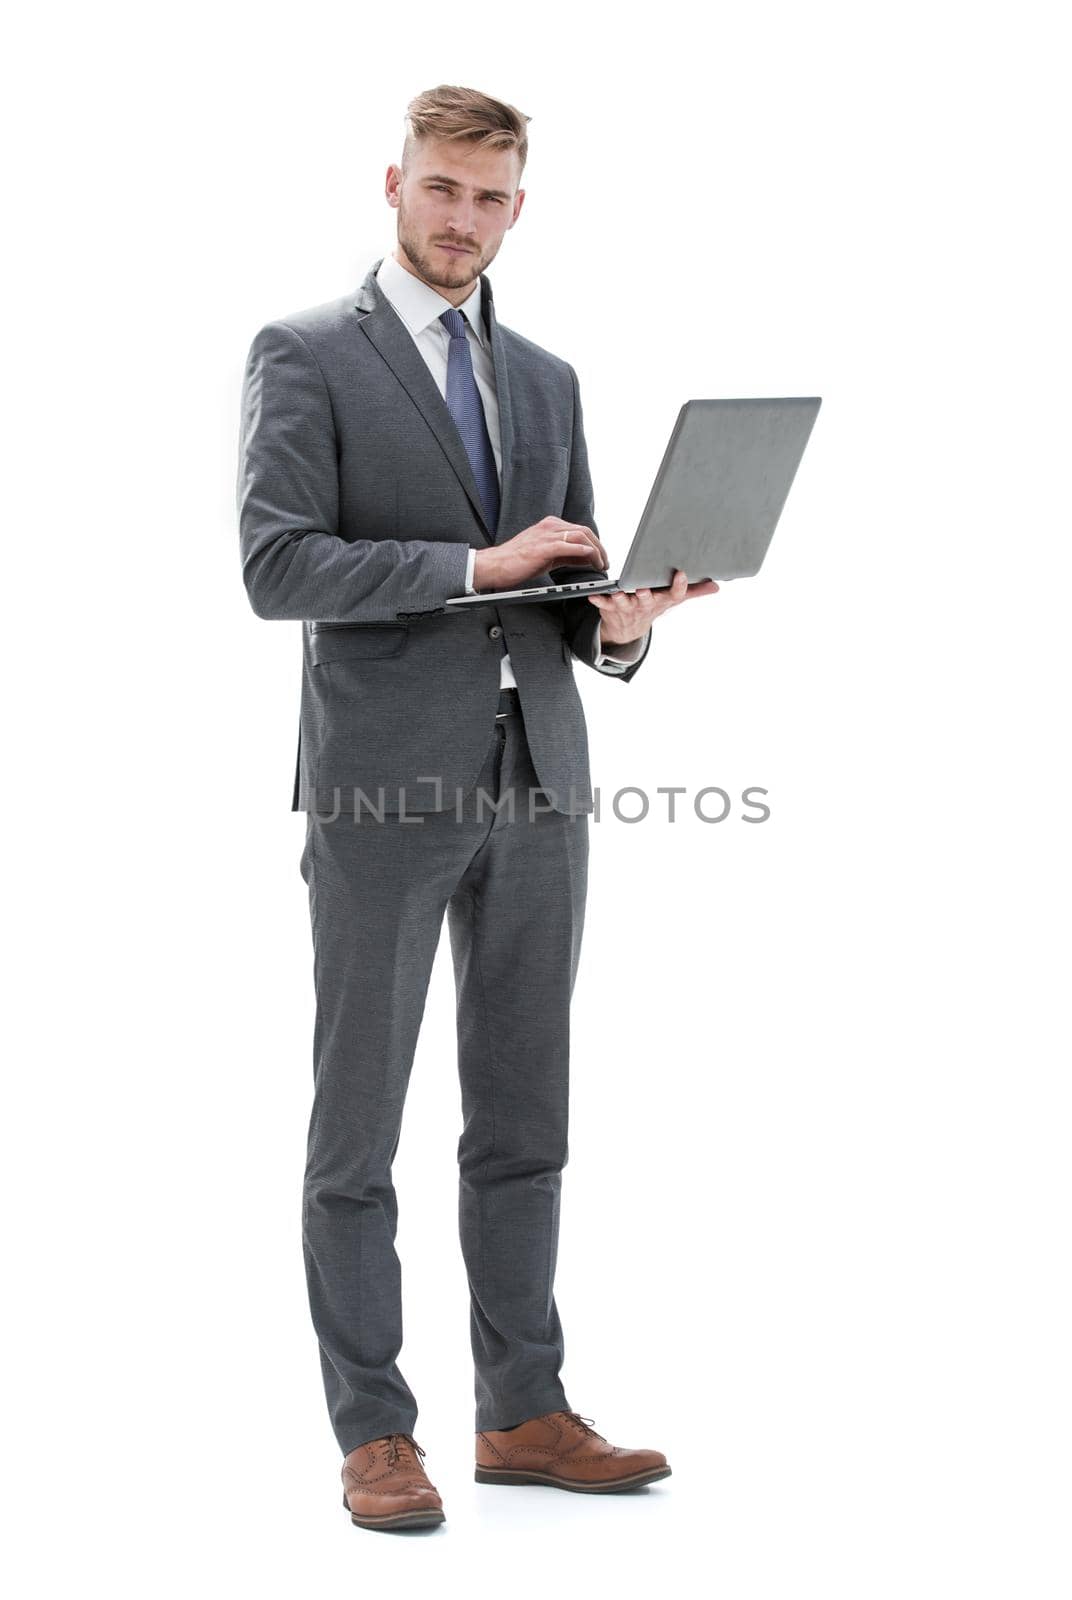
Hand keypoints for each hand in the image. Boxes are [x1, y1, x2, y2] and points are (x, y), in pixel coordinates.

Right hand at [474, 517, 608, 590]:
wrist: (495, 565)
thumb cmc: (517, 561)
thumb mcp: (546, 556)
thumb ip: (566, 555)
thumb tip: (585, 558)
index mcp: (550, 526)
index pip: (580, 531)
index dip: (595, 544)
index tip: (602, 557)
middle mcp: (550, 526)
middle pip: (585, 531)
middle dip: (600, 548)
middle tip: (605, 562)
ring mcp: (547, 534)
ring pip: (581, 537)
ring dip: (595, 551)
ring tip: (601, 564)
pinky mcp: (544, 546)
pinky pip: (570, 546)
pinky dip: (584, 552)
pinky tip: (591, 560)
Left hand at [588, 568, 718, 643]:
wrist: (628, 630)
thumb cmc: (652, 606)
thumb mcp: (673, 600)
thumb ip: (694, 592)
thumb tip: (717, 586)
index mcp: (662, 600)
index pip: (675, 595)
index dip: (679, 586)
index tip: (682, 574)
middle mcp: (646, 605)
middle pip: (648, 600)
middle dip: (646, 595)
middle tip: (644, 589)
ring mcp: (628, 607)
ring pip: (625, 603)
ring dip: (621, 598)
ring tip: (617, 592)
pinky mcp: (611, 608)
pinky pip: (604, 604)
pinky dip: (599, 600)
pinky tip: (594, 594)